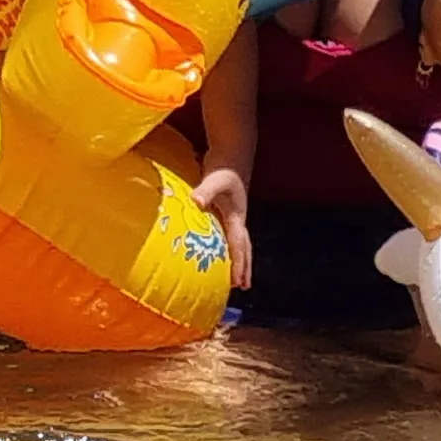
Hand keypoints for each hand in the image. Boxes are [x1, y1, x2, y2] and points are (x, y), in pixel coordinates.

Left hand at [192, 168, 255, 293]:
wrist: (232, 153)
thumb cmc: (223, 167)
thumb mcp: (214, 180)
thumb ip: (204, 192)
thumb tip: (196, 203)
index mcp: (237, 217)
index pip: (238, 246)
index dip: (239, 264)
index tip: (239, 282)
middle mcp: (237, 219)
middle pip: (244, 248)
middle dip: (244, 267)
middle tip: (243, 286)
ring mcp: (233, 215)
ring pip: (238, 242)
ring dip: (239, 259)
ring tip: (236, 275)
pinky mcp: (226, 210)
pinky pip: (229, 235)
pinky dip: (228, 247)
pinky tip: (221, 252)